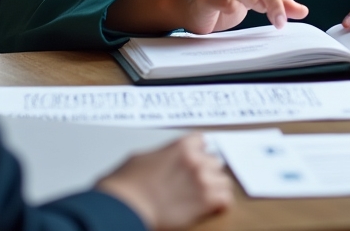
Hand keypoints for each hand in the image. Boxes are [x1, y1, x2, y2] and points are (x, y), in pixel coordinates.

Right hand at [97, 134, 232, 229]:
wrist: (124, 207)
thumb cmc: (127, 184)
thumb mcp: (143, 157)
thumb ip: (163, 155)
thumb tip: (166, 159)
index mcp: (182, 145)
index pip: (202, 141)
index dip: (197, 152)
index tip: (193, 161)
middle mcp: (195, 159)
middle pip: (215, 161)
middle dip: (206, 171)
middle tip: (195, 183)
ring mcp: (202, 180)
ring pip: (224, 180)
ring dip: (215, 187)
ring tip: (204, 197)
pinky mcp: (205, 202)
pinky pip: (226, 200)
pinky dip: (220, 204)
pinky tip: (212, 208)